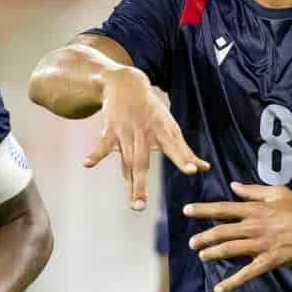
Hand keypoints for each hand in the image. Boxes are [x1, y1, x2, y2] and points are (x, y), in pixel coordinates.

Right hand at [85, 70, 207, 209]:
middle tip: (141, 207)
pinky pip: (103, 144)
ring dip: (129, 184)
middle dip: (141, 185)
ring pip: (127, 162)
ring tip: (133, 204)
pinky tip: (87, 164)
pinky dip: (95, 154)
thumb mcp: (170, 127)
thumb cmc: (152, 111)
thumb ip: (184, 151)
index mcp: (163, 131)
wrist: (126, 83)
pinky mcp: (110, 129)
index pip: (175, 148)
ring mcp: (126, 131)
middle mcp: (144, 132)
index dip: (184, 159)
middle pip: (142, 163)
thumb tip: (204, 168)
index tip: (193, 171)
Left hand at [184, 182, 291, 291]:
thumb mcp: (278, 193)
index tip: (187, 210)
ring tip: (202, 256)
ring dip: (212, 254)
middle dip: (203, 237)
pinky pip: (246, 274)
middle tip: (192, 242)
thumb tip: (234, 186)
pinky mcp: (268, 261)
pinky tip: (220, 289)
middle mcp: (254, 227)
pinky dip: (232, 282)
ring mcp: (260, 245)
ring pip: (229, 250)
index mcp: (255, 209)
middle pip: (221, 232)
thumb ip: (253, 190)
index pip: (223, 209)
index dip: (203, 210)